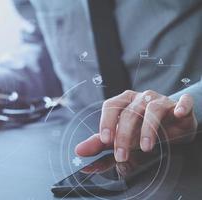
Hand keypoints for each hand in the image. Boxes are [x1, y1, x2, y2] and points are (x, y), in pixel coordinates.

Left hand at [75, 90, 197, 161]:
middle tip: (122, 155)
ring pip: (152, 108)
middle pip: (129, 112)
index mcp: (124, 102)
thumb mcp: (119, 137)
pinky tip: (179, 113)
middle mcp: (141, 98)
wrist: (170, 126)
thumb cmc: (141, 130)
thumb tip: (78, 151)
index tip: (106, 140)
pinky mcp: (181, 105)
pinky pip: (184, 101)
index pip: (111, 106)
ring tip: (146, 148)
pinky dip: (182, 106)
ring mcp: (161, 100)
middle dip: (124, 135)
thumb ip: (100, 143)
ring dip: (148, 129)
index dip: (107, 122)